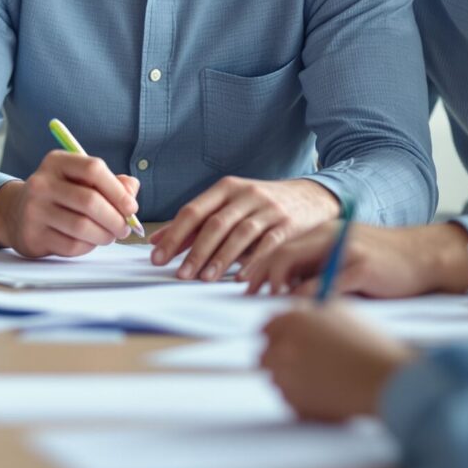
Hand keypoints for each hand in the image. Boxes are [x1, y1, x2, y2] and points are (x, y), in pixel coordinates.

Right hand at [0, 151, 141, 256]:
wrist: (15, 213)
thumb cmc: (59, 195)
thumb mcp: (80, 180)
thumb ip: (110, 182)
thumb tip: (131, 191)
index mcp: (57, 162)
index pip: (93, 169)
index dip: (118, 190)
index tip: (131, 208)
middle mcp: (41, 182)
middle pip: (90, 201)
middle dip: (115, 219)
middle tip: (124, 228)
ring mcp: (34, 209)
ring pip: (82, 227)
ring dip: (105, 236)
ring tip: (110, 236)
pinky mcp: (32, 235)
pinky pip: (71, 245)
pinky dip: (88, 247)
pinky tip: (89, 242)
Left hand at [149, 177, 338, 280]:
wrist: (311, 197)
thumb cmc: (259, 205)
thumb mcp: (227, 206)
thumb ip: (194, 223)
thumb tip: (156, 241)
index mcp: (226, 188)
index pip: (193, 211)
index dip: (174, 235)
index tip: (157, 257)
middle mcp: (246, 195)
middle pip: (215, 224)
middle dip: (195, 251)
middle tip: (180, 274)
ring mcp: (269, 209)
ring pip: (240, 235)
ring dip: (221, 259)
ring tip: (204, 279)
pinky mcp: (288, 225)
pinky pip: (268, 245)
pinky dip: (253, 262)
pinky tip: (240, 278)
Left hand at [241, 222, 467, 297]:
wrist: (423, 256)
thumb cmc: (381, 262)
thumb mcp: (343, 257)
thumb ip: (315, 267)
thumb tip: (282, 289)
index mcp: (320, 233)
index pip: (277, 245)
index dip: (257, 266)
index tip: (243, 285)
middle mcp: (327, 236)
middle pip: (279, 253)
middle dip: (258, 276)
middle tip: (248, 297)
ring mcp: (343, 250)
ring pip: (294, 266)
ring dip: (277, 289)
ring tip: (270, 307)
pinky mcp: (360, 267)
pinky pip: (324, 285)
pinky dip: (308, 299)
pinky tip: (301, 312)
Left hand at [260, 304, 415, 421]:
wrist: (386, 380)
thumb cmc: (369, 343)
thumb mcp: (341, 311)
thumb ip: (311, 310)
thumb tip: (294, 312)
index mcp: (291, 322)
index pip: (266, 327)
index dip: (276, 335)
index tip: (282, 341)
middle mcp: (282, 348)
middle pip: (264, 356)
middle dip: (278, 359)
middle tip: (298, 364)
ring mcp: (286, 378)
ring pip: (276, 380)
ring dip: (291, 380)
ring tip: (323, 380)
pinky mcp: (295, 404)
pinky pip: (290, 401)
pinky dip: (303, 400)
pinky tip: (328, 395)